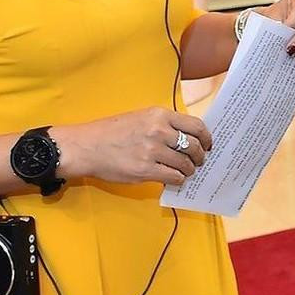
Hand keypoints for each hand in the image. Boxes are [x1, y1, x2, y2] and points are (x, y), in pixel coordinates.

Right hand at [53, 108, 211, 187]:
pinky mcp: (145, 170)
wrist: (85, 147)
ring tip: (185, 171)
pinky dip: (178, 179)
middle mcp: (159, 131)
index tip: (209, 144)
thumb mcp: (140, 117)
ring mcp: (153, 151)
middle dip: (200, 156)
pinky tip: (174, 178)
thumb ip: (164, 124)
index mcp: (160, 115)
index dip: (207, 137)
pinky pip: (173, 177)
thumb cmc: (111, 132)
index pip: (196, 126)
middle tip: (198, 161)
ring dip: (189, 170)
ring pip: (185, 164)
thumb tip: (187, 137)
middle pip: (194, 146)